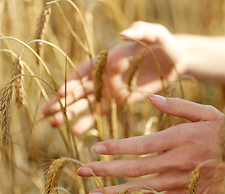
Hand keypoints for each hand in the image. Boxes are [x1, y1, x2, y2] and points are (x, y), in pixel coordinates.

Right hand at [43, 21, 183, 134]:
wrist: (177, 60)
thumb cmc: (164, 43)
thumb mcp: (155, 33)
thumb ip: (140, 31)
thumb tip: (123, 33)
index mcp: (109, 57)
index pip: (85, 71)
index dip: (72, 82)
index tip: (60, 94)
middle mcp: (106, 73)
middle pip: (80, 89)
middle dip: (63, 101)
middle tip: (47, 114)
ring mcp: (111, 87)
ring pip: (87, 102)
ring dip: (72, 113)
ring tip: (56, 124)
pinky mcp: (120, 99)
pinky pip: (102, 112)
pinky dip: (90, 121)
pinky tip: (77, 131)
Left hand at [77, 95, 224, 193]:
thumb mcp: (207, 113)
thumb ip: (178, 106)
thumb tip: (153, 98)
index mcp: (179, 139)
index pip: (139, 145)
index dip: (115, 147)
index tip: (95, 148)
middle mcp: (176, 162)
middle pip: (133, 169)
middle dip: (104, 171)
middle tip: (82, 172)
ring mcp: (180, 183)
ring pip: (140, 190)